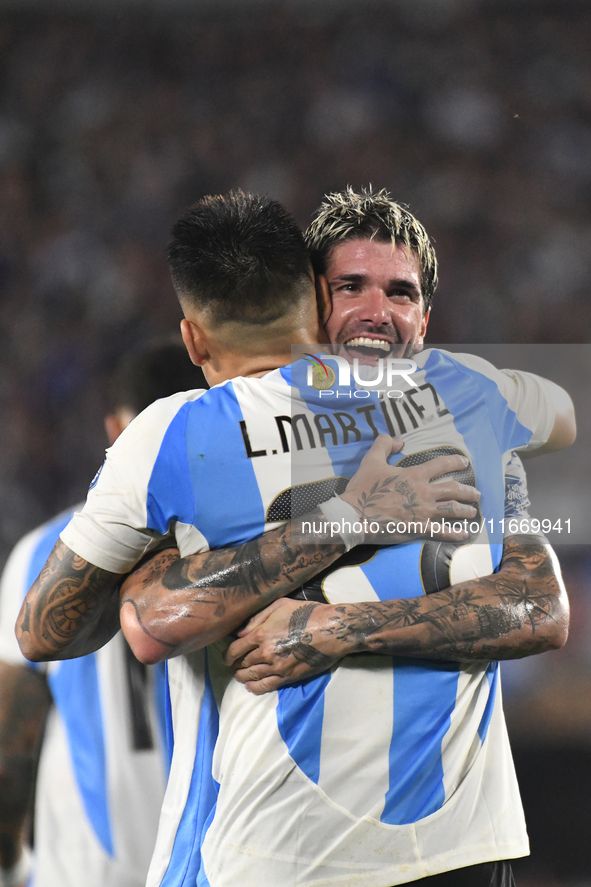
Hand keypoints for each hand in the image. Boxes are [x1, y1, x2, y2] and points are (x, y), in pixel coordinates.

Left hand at [224, 599, 341, 694]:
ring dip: (243, 677)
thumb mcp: (280, 605)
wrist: (331, 630)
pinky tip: (251, 686)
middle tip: (234, 665)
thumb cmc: (307, 612)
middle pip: (243, 664)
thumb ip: (257, 618)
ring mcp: (277, 666)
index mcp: (261, 633)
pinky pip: (267, 686)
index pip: (235, 649)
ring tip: (240, 676)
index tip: (226, 657)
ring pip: (252, 676)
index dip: (228, 654)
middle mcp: (266, 652)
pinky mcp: (289, 676)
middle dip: (236, 665)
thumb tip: (240, 633)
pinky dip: (255, 688)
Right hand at [340, 435, 479, 541]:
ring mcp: (424, 512)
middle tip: (476, 493)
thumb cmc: (363, 488)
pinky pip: (443, 532)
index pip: (442, 464)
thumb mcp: (371, 460)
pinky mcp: (419, 529)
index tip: (464, 462)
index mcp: (415, 475)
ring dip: (466, 510)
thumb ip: (384, 444)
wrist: (355, 515)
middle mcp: (424, 492)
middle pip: (454, 489)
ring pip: (453, 510)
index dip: (456, 461)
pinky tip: (464, 534)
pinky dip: (455, 533)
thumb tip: (399, 440)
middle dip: (469, 491)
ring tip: (473, 511)